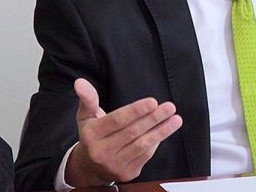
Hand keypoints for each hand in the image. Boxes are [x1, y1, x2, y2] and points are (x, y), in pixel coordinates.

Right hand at [65, 78, 182, 186]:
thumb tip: (80, 82)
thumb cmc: (91, 136)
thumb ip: (88, 98)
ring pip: (141, 145)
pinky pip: (145, 156)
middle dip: (153, 118)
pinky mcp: (127, 173)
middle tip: (169, 107)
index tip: (153, 102)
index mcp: (91, 135)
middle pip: (132, 132)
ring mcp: (115, 165)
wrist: (89, 168)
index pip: (117, 121)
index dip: (135, 111)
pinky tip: (164, 131)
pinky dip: (156, 142)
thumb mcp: (85, 116)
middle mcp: (102, 152)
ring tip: (175, 119)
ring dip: (161, 131)